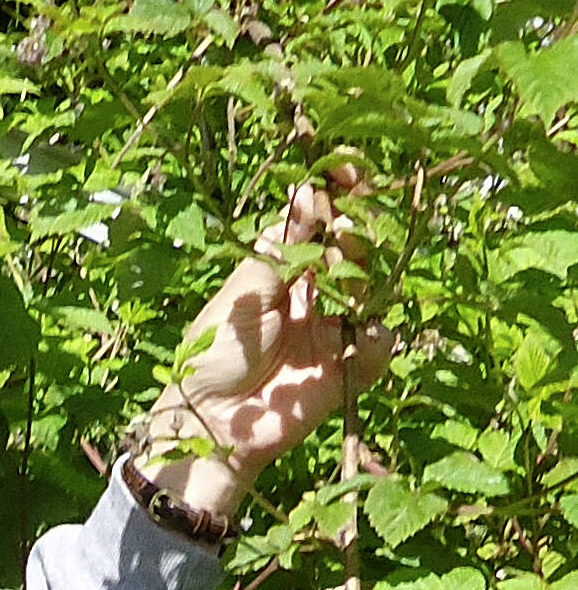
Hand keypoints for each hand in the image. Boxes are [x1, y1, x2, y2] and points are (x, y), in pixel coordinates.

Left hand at [133, 176, 394, 519]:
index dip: (337, 194)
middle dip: (353, 232)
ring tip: (344, 272)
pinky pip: (378, 343)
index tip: (350, 169)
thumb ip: (280, 249)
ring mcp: (332, 329)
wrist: (213, 420)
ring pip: (370, 290)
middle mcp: (312, 293)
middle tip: (345, 226)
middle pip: (351, 250)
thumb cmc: (213, 352)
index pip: (318, 222)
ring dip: (363, 277)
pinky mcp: (347, 369)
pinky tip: (362, 331)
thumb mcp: (242, 293)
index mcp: (281, 269)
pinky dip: (375, 335)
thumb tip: (305, 191)